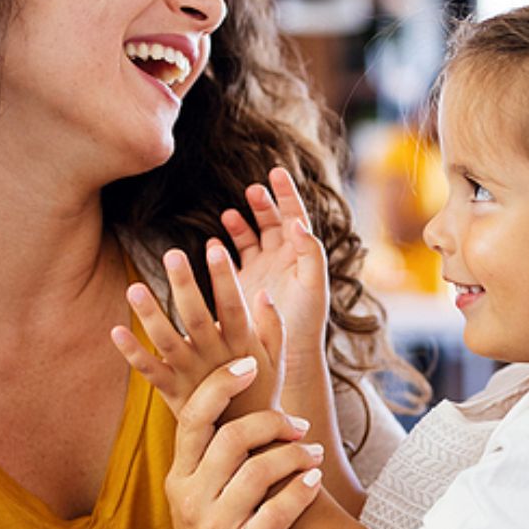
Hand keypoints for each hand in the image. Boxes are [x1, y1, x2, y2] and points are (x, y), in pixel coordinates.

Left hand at [110, 243, 283, 418]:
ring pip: (168, 342)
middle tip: (172, 254)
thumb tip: (264, 292)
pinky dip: (132, 354)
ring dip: (150, 315)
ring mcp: (192, 377)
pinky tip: (115, 330)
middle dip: (185, 285)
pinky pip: (150, 373)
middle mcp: (215, 359)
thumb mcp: (277, 363)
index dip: (225, 279)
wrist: (247, 449)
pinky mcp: (173, 395)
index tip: (215, 248)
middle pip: (197, 317)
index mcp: (242, 347)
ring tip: (133, 288)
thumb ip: (273, 327)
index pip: (234, 307)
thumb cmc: (261, 396)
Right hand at [162, 357, 324, 528]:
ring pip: (258, 473)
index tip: (250, 365)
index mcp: (179, 477)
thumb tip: (239, 396)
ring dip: (294, 455)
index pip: (194, 417)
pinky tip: (314, 480)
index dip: (221, 385)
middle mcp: (191, 499)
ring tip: (313, 452)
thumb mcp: (199, 495)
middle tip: (298, 425)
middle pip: (231, 438)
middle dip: (272, 421)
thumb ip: (215, 453)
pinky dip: (300, 491)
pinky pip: (277, 513)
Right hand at [220, 167, 329, 369]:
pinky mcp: (241, 284)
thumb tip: (298, 223)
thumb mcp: (314, 286)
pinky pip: (231, 258)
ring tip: (230, 217)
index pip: (295, 216)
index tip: (276, 172)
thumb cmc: (307, 322)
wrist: (287, 355)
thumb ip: (310, 253)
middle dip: (263, 204)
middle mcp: (282, 259)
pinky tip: (214, 241)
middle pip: (272, 222)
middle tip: (253, 191)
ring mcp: (261, 270)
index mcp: (302, 255)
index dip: (287, 193)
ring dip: (240, 223)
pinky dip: (223, 247)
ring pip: (249, 237)